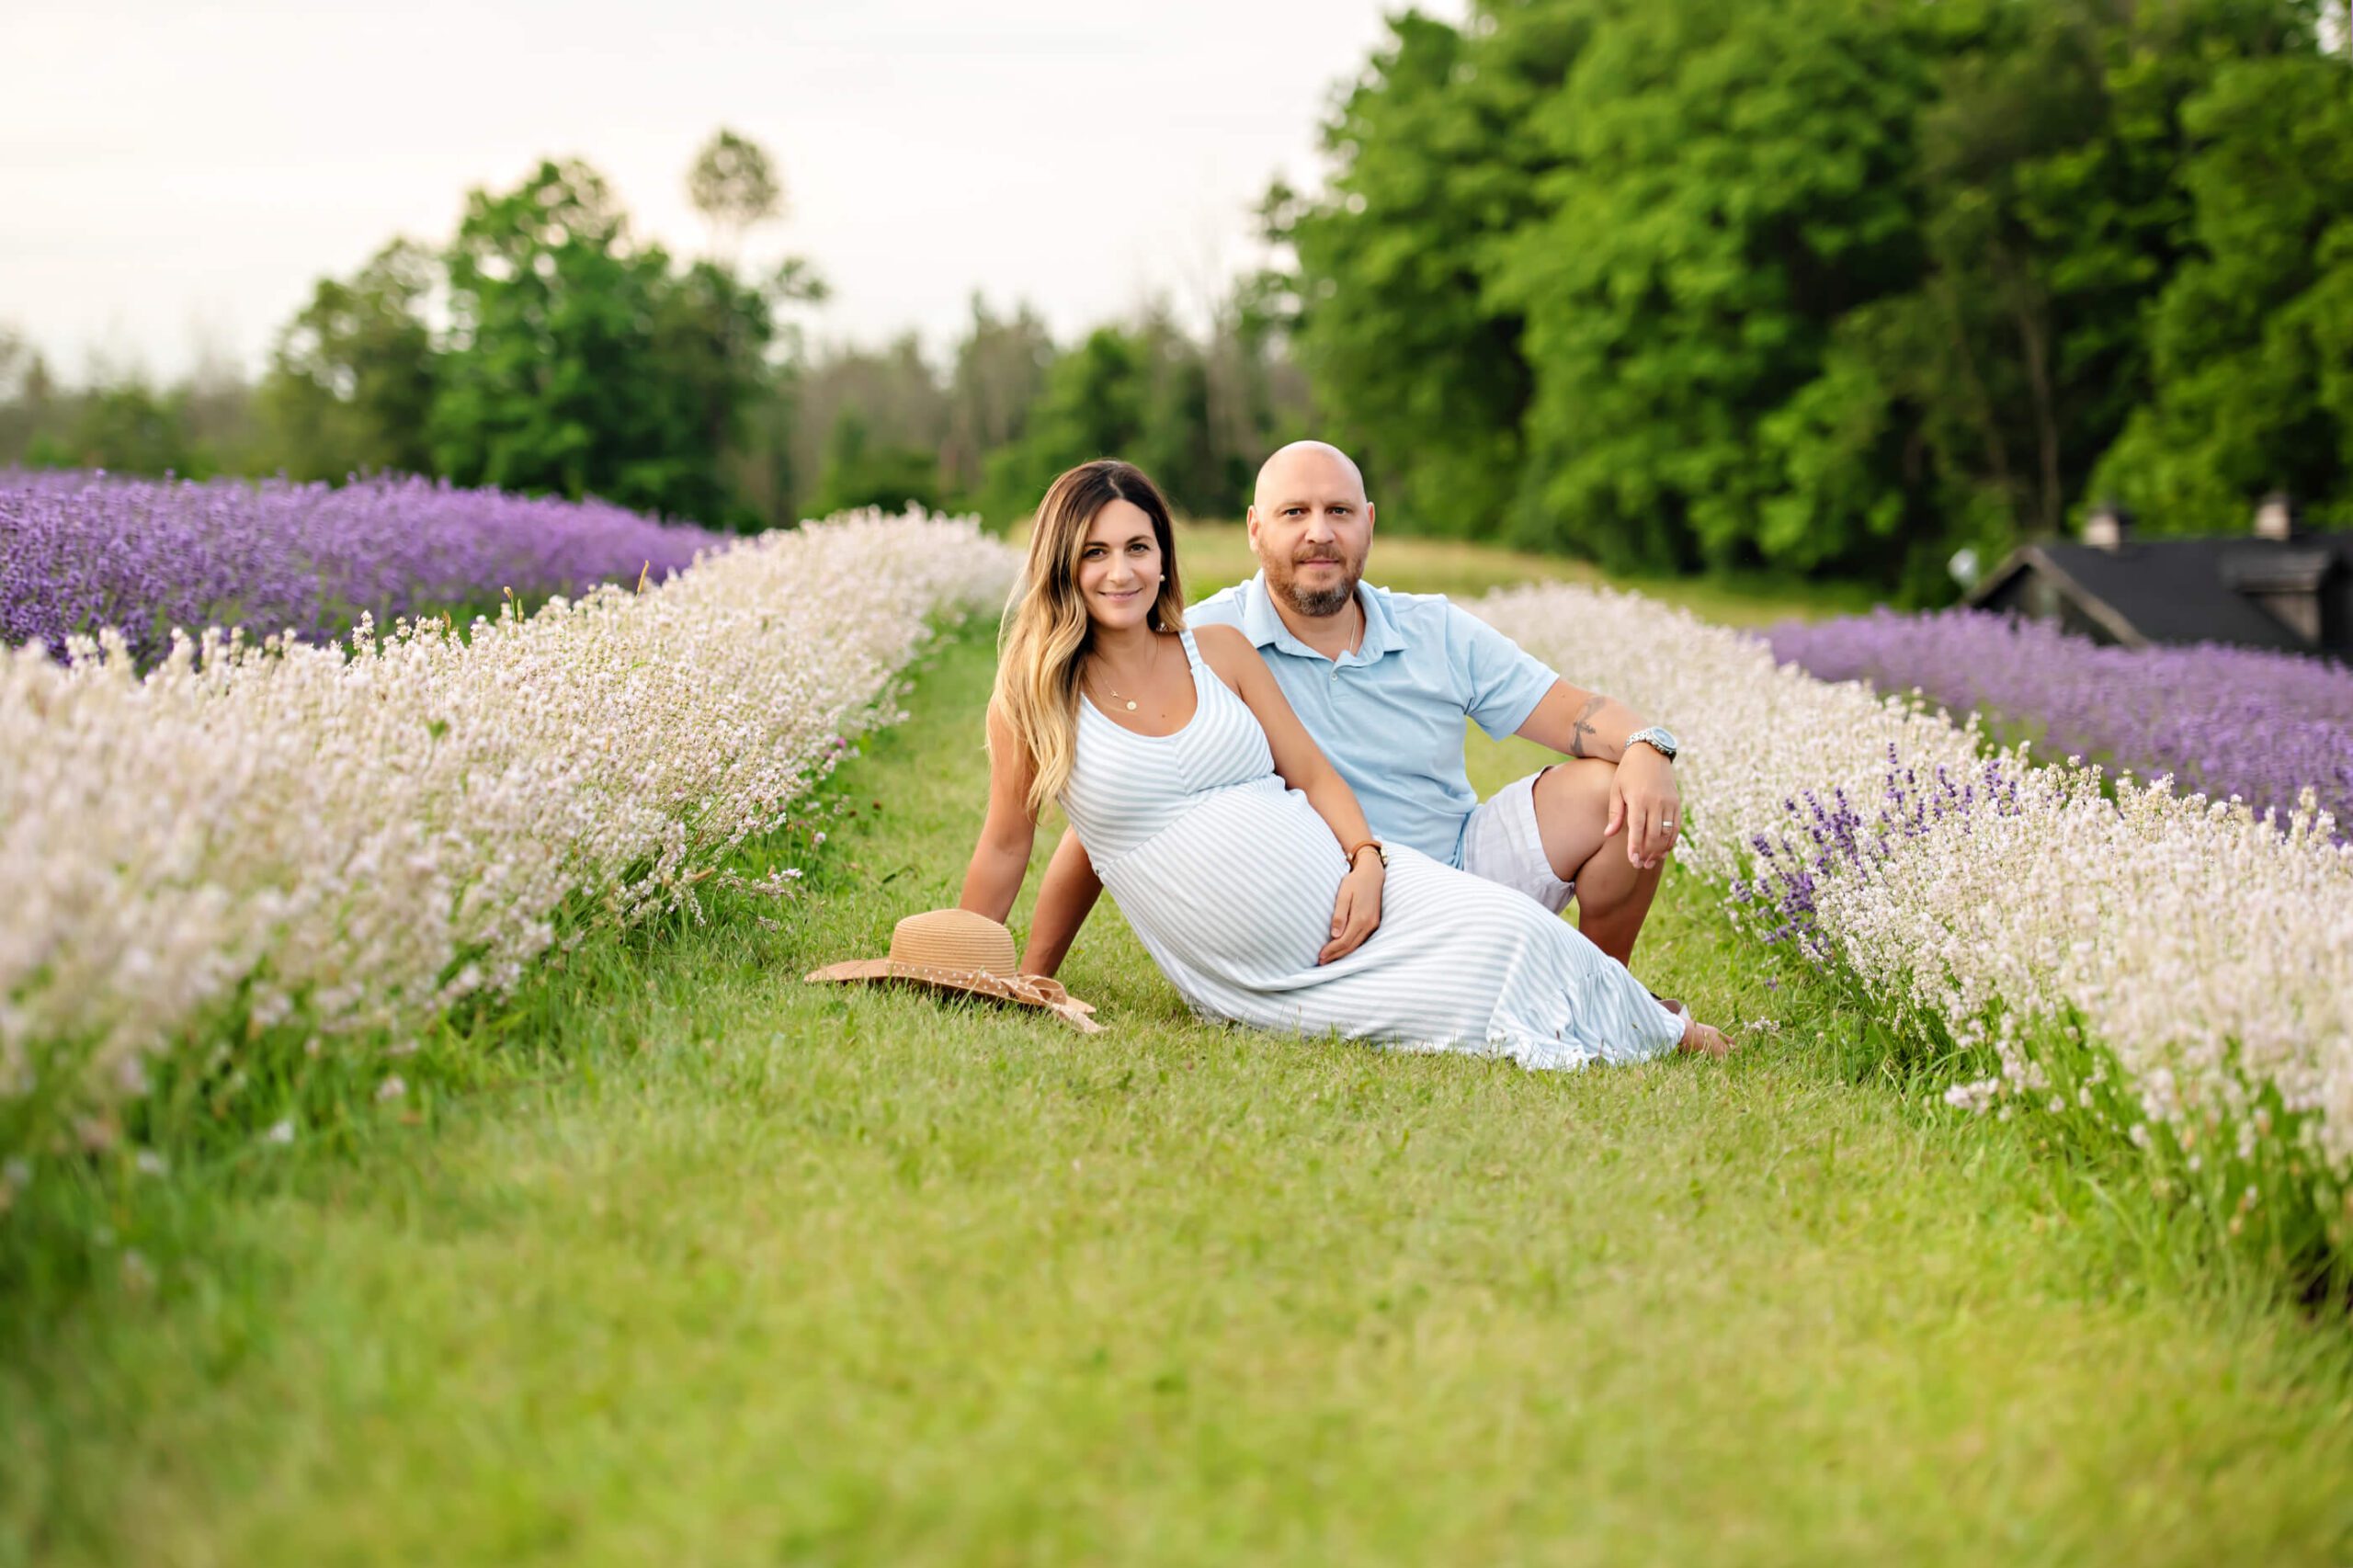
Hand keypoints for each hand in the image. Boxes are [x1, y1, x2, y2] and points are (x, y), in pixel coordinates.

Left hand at [1319, 855, 1384, 963]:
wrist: (1373, 873)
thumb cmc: (1355, 881)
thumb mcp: (1344, 894)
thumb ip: (1339, 915)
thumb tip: (1334, 935)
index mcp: (1361, 918)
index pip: (1344, 941)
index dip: (1332, 951)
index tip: (1320, 956)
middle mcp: (1369, 924)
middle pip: (1351, 946)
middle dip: (1336, 956)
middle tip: (1321, 962)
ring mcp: (1373, 924)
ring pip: (1357, 945)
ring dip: (1343, 954)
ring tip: (1330, 959)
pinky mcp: (1374, 923)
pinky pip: (1362, 940)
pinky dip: (1351, 946)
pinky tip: (1343, 949)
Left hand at [1606, 747, 1681, 868]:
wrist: (1650, 752)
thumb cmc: (1628, 772)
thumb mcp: (1616, 790)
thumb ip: (1615, 814)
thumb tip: (1608, 835)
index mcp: (1638, 799)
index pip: (1638, 829)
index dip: (1636, 847)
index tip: (1632, 861)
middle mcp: (1656, 802)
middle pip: (1654, 835)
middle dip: (1647, 853)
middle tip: (1640, 865)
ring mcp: (1669, 803)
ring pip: (1667, 833)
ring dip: (1660, 851)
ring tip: (1650, 862)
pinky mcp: (1677, 803)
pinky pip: (1676, 826)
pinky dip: (1671, 841)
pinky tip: (1664, 850)